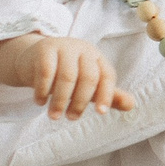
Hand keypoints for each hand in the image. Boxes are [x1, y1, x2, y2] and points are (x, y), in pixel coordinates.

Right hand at [0, 34, 135, 118]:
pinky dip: (43, 90)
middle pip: (89, 77)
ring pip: (67, 76)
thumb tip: (131, 105)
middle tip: (70, 118)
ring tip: (54, 116)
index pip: (108, 76)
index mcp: (97, 58)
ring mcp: (64, 47)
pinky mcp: (45, 49)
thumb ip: (108, 95)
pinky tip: (40, 102)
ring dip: (60, 100)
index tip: (100, 113)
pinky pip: (46, 72)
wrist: (32, 59)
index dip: (107, 95)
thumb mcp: (88, 85)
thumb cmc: (65, 75)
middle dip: (80, 102)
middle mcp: (84, 50)